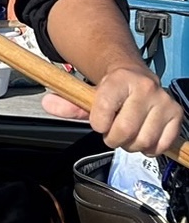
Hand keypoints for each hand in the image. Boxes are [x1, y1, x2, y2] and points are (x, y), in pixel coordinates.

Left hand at [42, 66, 183, 155]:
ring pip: (143, 141)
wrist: (132, 75)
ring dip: (131, 145)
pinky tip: (142, 136)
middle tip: (112, 132)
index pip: (102, 113)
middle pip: (123, 131)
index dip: (98, 123)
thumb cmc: (109, 90)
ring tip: (127, 133)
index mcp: (118, 79)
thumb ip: (69, 103)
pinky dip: (150, 148)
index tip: (99, 120)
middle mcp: (144, 87)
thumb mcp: (87, 94)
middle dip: (113, 138)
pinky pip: (162, 144)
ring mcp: (162, 100)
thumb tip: (47, 103)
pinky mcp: (175, 113)